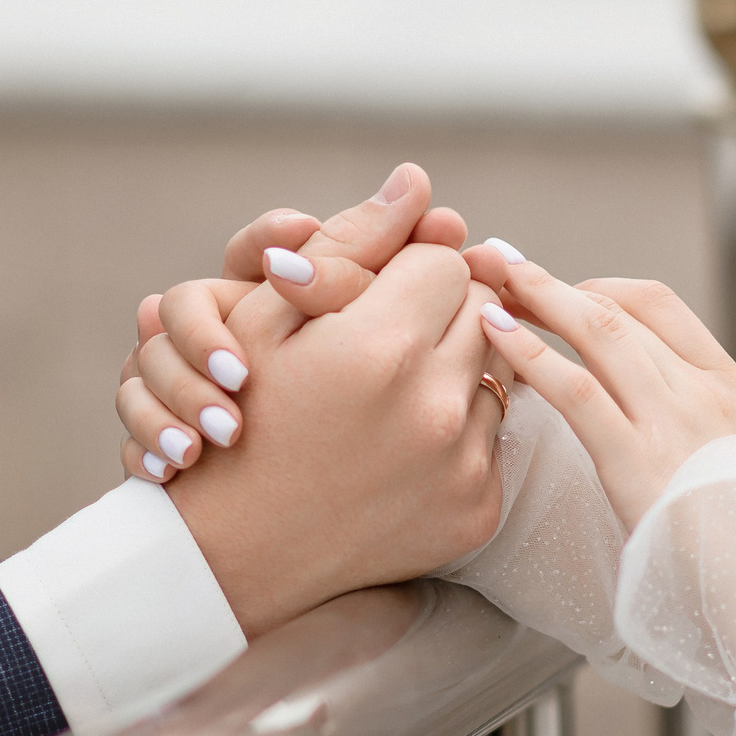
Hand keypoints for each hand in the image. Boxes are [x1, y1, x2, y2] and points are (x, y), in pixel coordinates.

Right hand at [164, 241, 512, 637]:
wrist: (240, 552)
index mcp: (382, 348)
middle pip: (480, 310)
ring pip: (495, 371)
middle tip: (383, 341)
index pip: (444, 262)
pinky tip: (401, 446)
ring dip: (452, 371)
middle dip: (436, 314)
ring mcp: (462, 465)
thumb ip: (347, 244)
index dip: (403, 272)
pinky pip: (493, 437)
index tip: (370, 299)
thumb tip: (414, 183)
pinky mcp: (477, 510)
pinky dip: (458, 433)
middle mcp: (436, 408)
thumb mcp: (266, 320)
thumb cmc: (240, 421)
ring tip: (389, 395)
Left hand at [468, 250, 735, 528]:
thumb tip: (679, 442)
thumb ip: (716, 442)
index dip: (602, 290)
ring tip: (492, 283)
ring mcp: (672, 420)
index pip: (660, 307)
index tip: (566, 293)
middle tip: (508, 270)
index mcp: (734, 389)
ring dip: (536, 299)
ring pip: (596, 332)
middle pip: (618, 311)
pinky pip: (574, 388)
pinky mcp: (636, 461)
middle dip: (555, 286)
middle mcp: (704, 391)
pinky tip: (496, 333)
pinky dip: (529, 351)